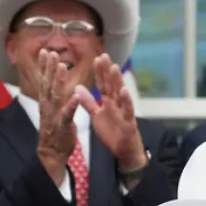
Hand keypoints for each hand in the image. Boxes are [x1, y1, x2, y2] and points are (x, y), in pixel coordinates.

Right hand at [35, 50, 79, 183]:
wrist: (52, 152)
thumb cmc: (54, 130)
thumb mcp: (52, 110)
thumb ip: (53, 95)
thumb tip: (51, 80)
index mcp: (47, 102)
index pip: (44, 81)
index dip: (44, 66)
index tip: (45, 51)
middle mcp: (48, 106)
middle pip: (48, 84)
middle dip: (49, 68)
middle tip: (51, 53)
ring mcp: (54, 115)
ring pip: (56, 96)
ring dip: (58, 81)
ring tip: (62, 67)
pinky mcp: (62, 125)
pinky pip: (67, 114)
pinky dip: (71, 104)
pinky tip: (76, 96)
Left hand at [77, 54, 144, 171]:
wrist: (124, 149)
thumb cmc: (113, 131)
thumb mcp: (97, 115)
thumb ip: (89, 102)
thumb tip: (78, 87)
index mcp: (108, 101)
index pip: (103, 84)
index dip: (100, 72)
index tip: (96, 58)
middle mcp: (116, 103)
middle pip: (111, 84)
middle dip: (108, 71)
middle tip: (104, 56)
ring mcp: (123, 111)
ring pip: (120, 93)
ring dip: (117, 80)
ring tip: (114, 67)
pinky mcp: (128, 121)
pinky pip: (127, 109)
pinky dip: (126, 100)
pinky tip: (124, 90)